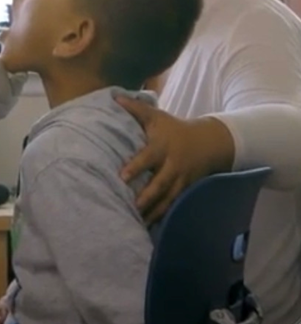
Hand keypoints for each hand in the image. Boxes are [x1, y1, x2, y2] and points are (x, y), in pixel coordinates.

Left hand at [117, 96, 235, 222]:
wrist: (209, 143)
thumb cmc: (174, 128)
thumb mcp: (157, 116)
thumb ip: (136, 108)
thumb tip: (114, 96)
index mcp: (162, 147)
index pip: (148, 158)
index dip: (136, 167)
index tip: (122, 177)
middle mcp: (172, 166)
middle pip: (160, 184)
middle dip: (147, 196)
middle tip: (132, 207)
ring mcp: (181, 180)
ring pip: (167, 199)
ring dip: (154, 211)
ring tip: (138, 223)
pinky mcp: (185, 190)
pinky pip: (174, 205)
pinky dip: (163, 216)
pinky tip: (150, 227)